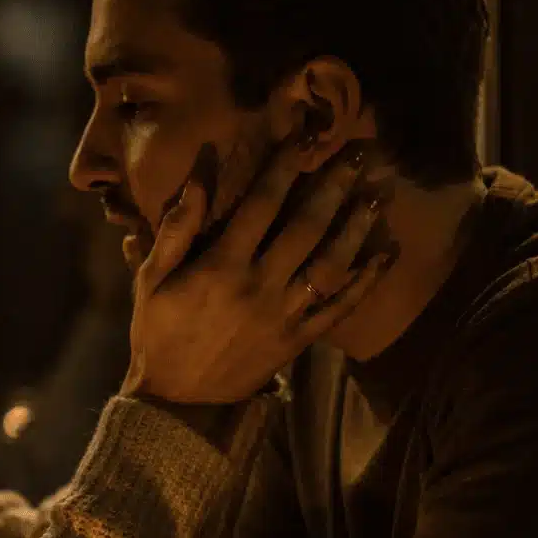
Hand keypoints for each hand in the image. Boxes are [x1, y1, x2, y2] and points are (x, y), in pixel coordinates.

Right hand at [121, 130, 397, 404]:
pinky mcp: (298, 340)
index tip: (306, 136)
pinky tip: (385, 254)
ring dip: (357, 227)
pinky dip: (365, 282)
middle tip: (361, 152)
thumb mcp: (151, 278)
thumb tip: (199, 175)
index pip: (260, 204)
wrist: (176, 401)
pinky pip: (339, 309)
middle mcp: (259, 285)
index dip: (284, 166)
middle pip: (306, 226)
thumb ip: (177, 227)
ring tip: (377, 194)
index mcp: (222, 265)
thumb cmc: (158, 332)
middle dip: (334, 185)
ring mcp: (283, 314)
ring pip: (330, 264)